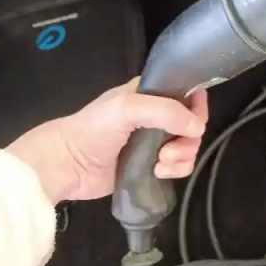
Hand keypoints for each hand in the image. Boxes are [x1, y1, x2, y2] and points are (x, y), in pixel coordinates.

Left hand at [6, 78, 208, 203]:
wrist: (67, 165)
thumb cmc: (93, 129)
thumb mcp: (128, 108)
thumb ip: (166, 111)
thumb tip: (198, 128)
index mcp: (151, 93)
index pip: (189, 93)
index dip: (197, 106)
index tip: (193, 121)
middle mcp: (157, 115)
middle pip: (193, 123)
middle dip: (188, 138)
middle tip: (169, 150)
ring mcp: (156, 141)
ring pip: (189, 146)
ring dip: (182, 156)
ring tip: (161, 163)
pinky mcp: (154, 164)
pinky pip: (180, 165)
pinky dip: (176, 170)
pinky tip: (158, 172)